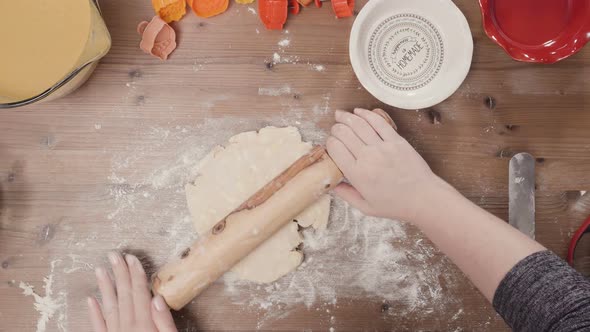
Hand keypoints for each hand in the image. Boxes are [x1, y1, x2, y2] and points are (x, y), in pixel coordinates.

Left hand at [87, 252, 177, 331]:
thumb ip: (164, 321)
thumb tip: (158, 299)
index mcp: (145, 324)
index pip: (139, 293)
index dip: (136, 274)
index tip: (131, 259)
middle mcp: (128, 327)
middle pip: (124, 295)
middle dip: (120, 273)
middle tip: (113, 256)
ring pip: (109, 306)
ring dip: (105, 287)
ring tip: (100, 270)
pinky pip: (98, 325)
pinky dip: (94, 312)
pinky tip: (90, 299)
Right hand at [326, 108, 444, 221]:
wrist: (423, 198)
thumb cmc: (395, 205)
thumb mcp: (365, 207)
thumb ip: (346, 195)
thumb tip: (332, 184)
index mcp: (357, 174)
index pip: (335, 148)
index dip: (329, 143)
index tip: (331, 144)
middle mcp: (368, 157)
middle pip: (344, 133)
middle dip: (336, 128)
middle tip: (334, 129)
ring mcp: (383, 147)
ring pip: (359, 124)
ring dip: (346, 117)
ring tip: (340, 114)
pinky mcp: (396, 140)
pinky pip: (378, 122)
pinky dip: (366, 114)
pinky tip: (358, 112)